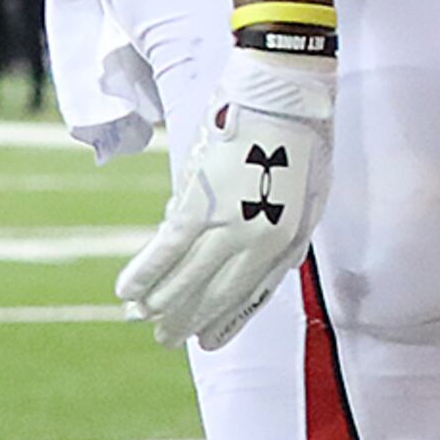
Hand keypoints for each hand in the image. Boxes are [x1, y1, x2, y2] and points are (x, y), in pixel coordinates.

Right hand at [116, 47, 335, 350]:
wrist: (285, 96)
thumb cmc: (303, 142)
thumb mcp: (312, 198)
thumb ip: (289, 234)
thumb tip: (272, 264)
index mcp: (288, 241)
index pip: (251, 294)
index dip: (227, 321)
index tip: (208, 342)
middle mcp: (259, 241)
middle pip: (215, 292)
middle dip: (188, 320)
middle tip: (165, 341)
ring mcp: (229, 223)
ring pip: (188, 278)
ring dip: (161, 303)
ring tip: (141, 320)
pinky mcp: (201, 203)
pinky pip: (166, 249)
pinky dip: (145, 272)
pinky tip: (126, 291)